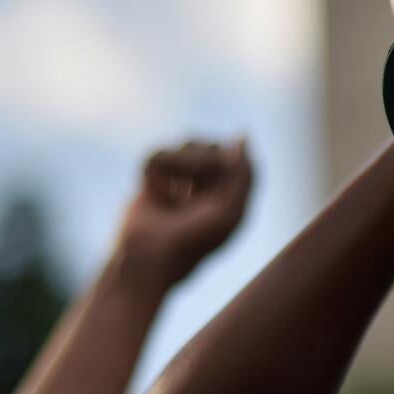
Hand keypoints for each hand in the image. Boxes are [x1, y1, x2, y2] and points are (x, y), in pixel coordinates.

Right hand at [115, 139, 252, 286]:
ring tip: (166, 190)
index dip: (222, 160)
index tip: (215, 179)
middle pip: (209, 145)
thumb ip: (246, 174)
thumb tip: (242, 135)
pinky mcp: (152, 181)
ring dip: (176, 163)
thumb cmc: (194, 241)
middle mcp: (208, 188)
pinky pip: (156, 154)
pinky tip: (150, 188)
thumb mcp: (231, 211)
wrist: (147, 258)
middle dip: (198, 159)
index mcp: (230, 196)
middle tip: (189, 186)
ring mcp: (180, 182)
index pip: (233, 155)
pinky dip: (153, 169)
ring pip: (183, 146)